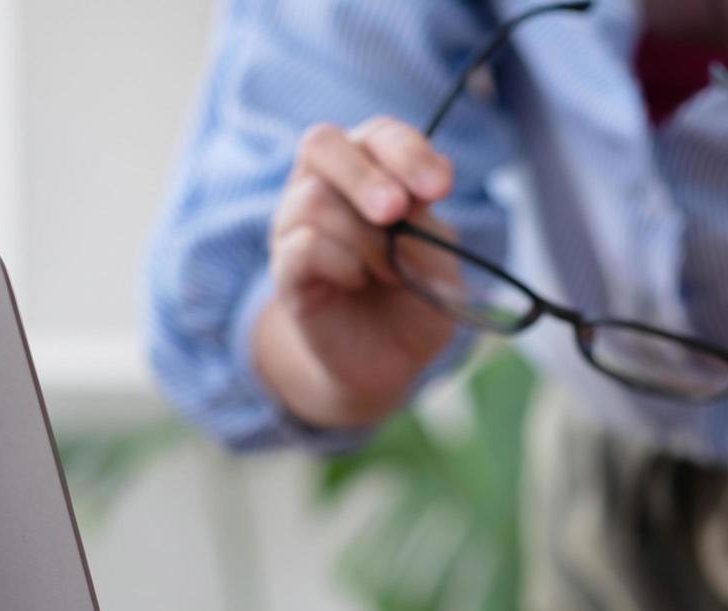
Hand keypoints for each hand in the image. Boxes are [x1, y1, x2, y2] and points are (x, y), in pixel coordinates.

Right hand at [253, 116, 462, 428]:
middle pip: (321, 143)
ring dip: (362, 237)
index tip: (440, 188)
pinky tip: (358, 281)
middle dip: (365, 176)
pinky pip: (300, 246)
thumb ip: (426, 231)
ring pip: (312, 200)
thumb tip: (401, 208)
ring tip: (388, 272)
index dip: (407, 152)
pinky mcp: (286, 270)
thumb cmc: (415, 298)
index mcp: (372, 171)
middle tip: (394, 211)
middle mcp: (325, 186)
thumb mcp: (438, 263)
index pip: (378, 135)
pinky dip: (340, 263)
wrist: (389, 358)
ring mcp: (297, 226)